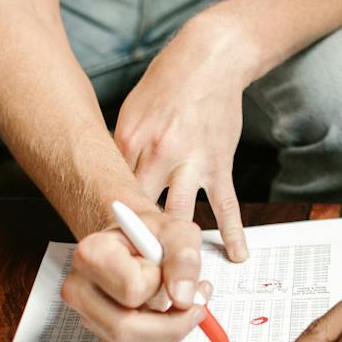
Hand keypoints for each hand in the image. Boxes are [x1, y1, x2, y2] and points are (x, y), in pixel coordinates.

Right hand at [61, 209, 212, 341]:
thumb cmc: (151, 233)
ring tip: (178, 301)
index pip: (132, 288)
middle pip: (124, 328)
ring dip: (164, 328)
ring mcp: (85, 311)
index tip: (167, 267)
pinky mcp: (98, 328)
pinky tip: (164, 310)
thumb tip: (184, 298)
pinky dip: (156, 333)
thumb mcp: (177, 231)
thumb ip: (185, 258)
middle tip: (194, 304)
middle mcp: (79, 286)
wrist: (135, 237)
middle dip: (167, 322)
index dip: (159, 283)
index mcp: (93, 253)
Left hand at [113, 18, 249, 259]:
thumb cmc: (166, 84)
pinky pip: (226, 203)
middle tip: (135, 283)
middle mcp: (158, 156)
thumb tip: (114, 188)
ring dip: (178, 250)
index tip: (104, 255)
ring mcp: (191, 161)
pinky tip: (237, 254)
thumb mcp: (130, 114)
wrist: (209, 57)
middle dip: (137, 248)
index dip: (108, 228)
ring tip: (178, 284)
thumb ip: (123, 153)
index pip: (113, 195)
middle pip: (143, 213)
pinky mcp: (219, 162)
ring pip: (181, 215)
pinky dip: (233, 231)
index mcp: (129, 144)